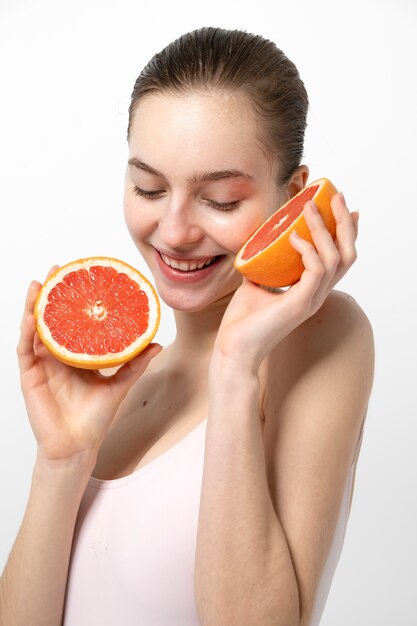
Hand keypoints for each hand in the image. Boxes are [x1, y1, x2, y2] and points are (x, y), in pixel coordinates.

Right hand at [17, 268, 161, 464]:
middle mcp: (58, 355)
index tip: (82, 276)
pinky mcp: (30, 375)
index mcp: (77, 354)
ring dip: (34, 305)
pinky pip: (26, 349)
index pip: (73, 320)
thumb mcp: (119, 384)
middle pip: (52, 318)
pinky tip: (31, 317)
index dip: (74, 299)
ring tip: (39, 284)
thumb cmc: (96, 418)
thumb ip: (135, 363)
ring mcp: (42, 364)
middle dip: (52, 293)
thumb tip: (158, 343)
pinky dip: (28, 331)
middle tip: (58, 269)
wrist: (79, 445)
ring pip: (35, 328)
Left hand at [212, 192, 358, 371]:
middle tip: (336, 196)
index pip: (339, 258)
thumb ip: (262, 266)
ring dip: (324, 229)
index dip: (345, 232)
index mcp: (310, 290)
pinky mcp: (299, 304)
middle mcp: (316, 294)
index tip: (343, 207)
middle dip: (344, 223)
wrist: (232, 348)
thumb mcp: (254, 284)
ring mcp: (311, 299)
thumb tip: (257, 246)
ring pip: (335, 258)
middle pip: (347, 254)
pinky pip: (316, 270)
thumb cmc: (242, 321)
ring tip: (309, 207)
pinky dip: (308, 250)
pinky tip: (294, 237)